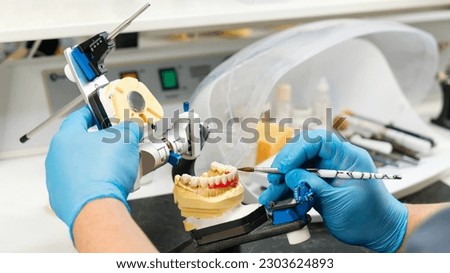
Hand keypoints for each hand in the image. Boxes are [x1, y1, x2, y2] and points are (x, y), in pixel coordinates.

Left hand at [45, 106, 141, 232]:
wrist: (97, 208)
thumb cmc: (103, 174)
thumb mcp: (125, 140)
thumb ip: (129, 128)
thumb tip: (132, 128)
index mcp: (66, 138)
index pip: (78, 117)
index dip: (93, 114)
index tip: (102, 115)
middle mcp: (57, 158)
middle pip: (82, 143)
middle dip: (102, 143)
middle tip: (118, 144)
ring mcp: (59, 180)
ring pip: (83, 166)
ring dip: (100, 165)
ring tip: (120, 168)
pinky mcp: (65, 198)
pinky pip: (83, 185)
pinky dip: (97, 183)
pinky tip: (111, 184)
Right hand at [259, 129, 406, 251]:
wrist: (379, 232)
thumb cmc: (370, 216)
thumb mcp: (339, 202)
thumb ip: (314, 186)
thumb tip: (291, 176)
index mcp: (348, 157)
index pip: (319, 140)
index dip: (298, 149)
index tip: (284, 165)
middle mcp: (335, 160)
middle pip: (304, 150)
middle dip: (286, 163)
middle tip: (275, 178)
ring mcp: (326, 172)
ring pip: (298, 167)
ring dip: (282, 180)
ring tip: (271, 193)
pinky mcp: (319, 184)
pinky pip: (299, 182)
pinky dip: (287, 190)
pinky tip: (277, 198)